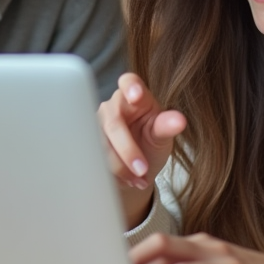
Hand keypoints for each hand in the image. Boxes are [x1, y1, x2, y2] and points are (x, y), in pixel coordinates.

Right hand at [98, 73, 185, 228]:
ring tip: (139, 179)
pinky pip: (92, 158)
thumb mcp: (162, 136)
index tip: (136, 96)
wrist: (136, 169)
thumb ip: (167, 126)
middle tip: (142, 169)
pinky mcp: (84, 144)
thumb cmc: (150, 143)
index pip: (129, 82)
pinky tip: (127, 181)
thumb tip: (179, 121)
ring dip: (121, 167)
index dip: (130, 87)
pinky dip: (112, 174)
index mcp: (133, 96)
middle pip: (114, 124)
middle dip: (128, 150)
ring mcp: (95, 124)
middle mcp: (111, 107)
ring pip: (100, 145)